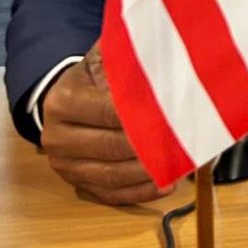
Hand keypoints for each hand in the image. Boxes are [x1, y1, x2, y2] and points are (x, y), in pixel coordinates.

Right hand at [40, 44, 174, 205]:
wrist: (65, 99)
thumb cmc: (95, 78)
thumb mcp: (105, 58)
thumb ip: (127, 57)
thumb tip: (166, 53)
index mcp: (64, 101)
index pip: (111, 111)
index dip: (146, 114)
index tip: (179, 113)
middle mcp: (58, 137)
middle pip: (112, 146)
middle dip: (153, 144)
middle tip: (189, 139)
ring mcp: (66, 165)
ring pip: (112, 175)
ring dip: (151, 172)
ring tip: (183, 164)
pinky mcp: (78, 184)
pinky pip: (111, 194)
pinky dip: (141, 192)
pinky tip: (166, 185)